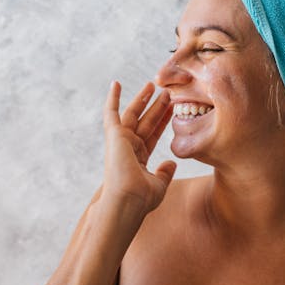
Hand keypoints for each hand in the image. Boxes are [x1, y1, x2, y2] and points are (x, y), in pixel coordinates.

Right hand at [101, 80, 175, 211]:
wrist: (128, 201)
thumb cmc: (141, 198)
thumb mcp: (159, 184)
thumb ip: (164, 172)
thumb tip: (171, 164)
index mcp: (139, 158)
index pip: (153, 134)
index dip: (163, 121)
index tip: (173, 108)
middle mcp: (129, 148)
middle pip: (146, 121)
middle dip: (157, 107)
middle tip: (167, 92)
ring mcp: (121, 141)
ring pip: (134, 114)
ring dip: (143, 100)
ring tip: (153, 84)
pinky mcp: (114, 136)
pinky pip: (111, 113)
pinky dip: (112, 98)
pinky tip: (116, 84)